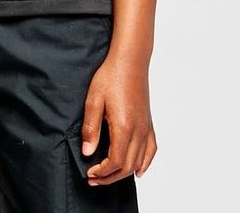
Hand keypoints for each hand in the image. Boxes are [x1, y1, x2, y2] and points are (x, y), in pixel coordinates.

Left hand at [79, 52, 156, 184]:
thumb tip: (88, 152)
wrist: (130, 60)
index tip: (89, 172)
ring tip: (107, 176)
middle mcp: (138, 130)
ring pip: (138, 161)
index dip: (102, 172)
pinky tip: (139, 170)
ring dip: (123, 173)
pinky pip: (151, 149)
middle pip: (127, 166)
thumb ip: (91, 128)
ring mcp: (146, 127)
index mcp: (124, 126)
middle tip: (93, 179)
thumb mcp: (94, 99)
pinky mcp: (149, 122)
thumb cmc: (111, 76)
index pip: (115, 162)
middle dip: (109, 177)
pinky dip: (145, 163)